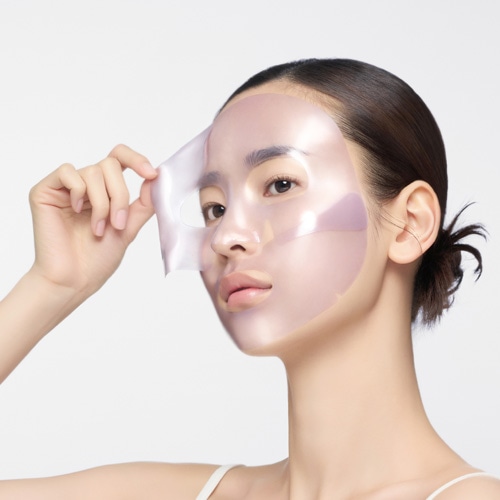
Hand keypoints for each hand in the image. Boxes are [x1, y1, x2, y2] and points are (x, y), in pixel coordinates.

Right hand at [28, 144, 157, 298]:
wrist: (75, 279)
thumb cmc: (98, 258)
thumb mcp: (130, 227)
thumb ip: (144, 203)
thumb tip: (158, 177)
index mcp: (106, 190)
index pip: (120, 158)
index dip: (137, 159)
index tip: (151, 174)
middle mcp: (86, 185)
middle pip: (110, 165)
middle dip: (119, 195)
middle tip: (118, 224)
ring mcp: (65, 187)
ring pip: (93, 171)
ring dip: (102, 203)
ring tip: (98, 228)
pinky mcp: (45, 191)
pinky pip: (67, 172)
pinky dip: (79, 192)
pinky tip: (77, 211)